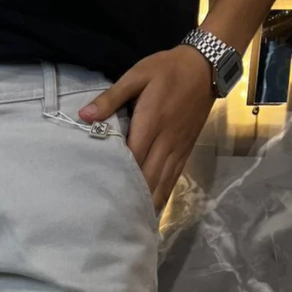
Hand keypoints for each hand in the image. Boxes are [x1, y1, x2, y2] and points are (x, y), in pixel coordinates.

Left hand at [78, 46, 216, 211]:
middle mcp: (165, 140)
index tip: (100, 196)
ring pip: (162, 182)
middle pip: (147, 177)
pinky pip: (173, 178)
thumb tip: (85, 116)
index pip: (132, 158)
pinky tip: (152, 211)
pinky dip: (163, 196)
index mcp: (151, 122)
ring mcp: (177, 148)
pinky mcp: (185, 150)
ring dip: (148, 203)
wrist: (205, 66)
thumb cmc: (167, 69)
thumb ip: (111, 97)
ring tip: (131, 225)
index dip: (119, 178)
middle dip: (131, 198)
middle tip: (111, 220)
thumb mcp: (137, 75)